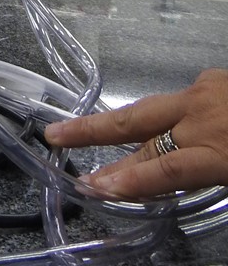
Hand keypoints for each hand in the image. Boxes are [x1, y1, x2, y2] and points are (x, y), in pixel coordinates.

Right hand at [44, 69, 227, 197]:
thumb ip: (200, 177)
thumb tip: (164, 179)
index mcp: (220, 152)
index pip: (163, 168)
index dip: (127, 179)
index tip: (92, 187)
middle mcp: (203, 117)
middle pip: (140, 126)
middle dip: (92, 132)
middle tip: (54, 135)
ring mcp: (204, 92)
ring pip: (150, 110)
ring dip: (115, 126)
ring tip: (79, 134)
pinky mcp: (210, 78)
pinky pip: (177, 99)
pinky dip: (161, 114)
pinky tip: (153, 124)